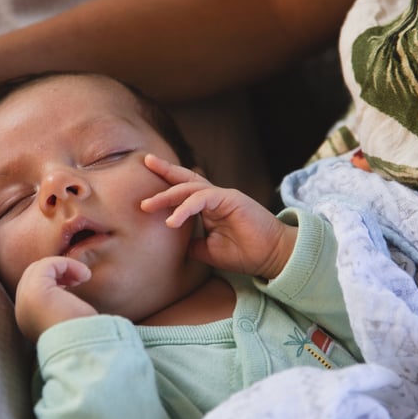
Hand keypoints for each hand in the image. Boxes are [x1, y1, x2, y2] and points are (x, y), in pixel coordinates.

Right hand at [14, 257, 97, 342]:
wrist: (84, 350)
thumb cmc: (84, 339)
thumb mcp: (71, 323)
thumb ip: (64, 310)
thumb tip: (71, 298)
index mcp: (28, 321)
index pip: (32, 289)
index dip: (53, 281)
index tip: (73, 285)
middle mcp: (23, 311)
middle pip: (32, 276)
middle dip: (56, 271)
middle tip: (79, 279)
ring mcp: (26, 301)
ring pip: (39, 268)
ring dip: (64, 267)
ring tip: (83, 276)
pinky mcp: (35, 291)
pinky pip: (48, 264)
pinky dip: (67, 264)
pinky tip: (84, 275)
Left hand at [140, 154, 296, 278]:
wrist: (273, 257)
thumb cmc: (245, 254)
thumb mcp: (208, 251)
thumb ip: (191, 244)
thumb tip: (173, 245)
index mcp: (209, 207)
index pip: (183, 191)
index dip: (165, 186)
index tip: (144, 187)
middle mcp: (214, 197)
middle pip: (185, 179)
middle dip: (164, 170)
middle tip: (145, 161)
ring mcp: (222, 195)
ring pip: (190, 188)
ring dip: (167, 195)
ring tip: (147, 205)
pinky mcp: (230, 198)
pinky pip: (202, 198)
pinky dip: (185, 208)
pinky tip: (172, 221)